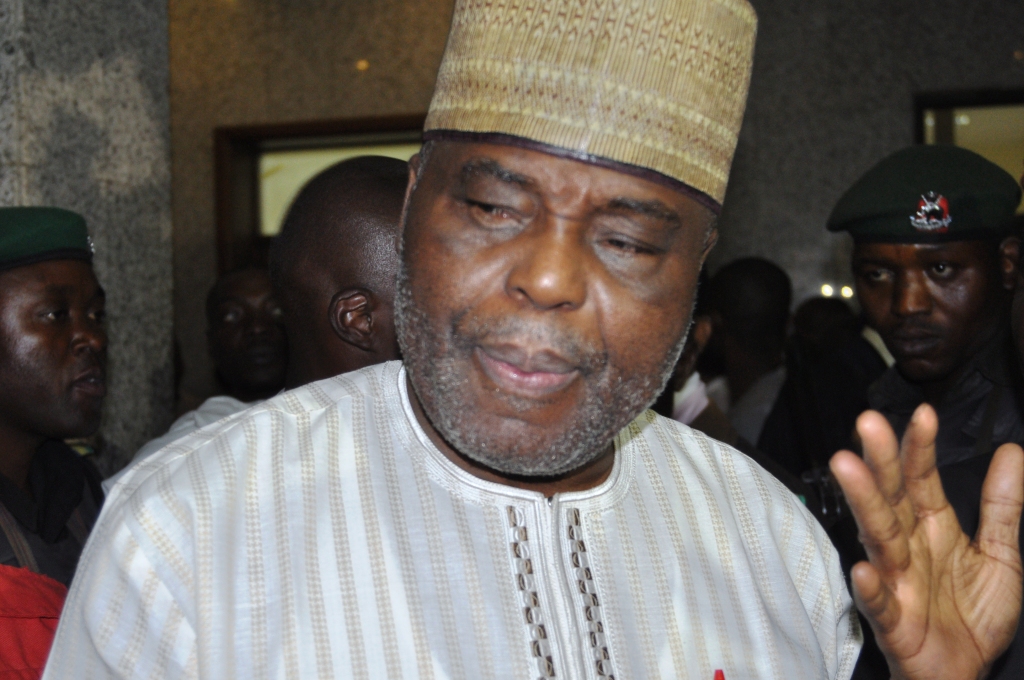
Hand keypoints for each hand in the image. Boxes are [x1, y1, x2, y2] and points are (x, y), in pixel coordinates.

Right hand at [830, 405, 1023, 679]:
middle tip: (868, 423)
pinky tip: (866, 569)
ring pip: (877, 537)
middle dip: (881, 460)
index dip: (921, 447)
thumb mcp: (1001, 556)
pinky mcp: (892, 621)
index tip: (924, 414)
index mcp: (932, 528)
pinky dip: (871, 588)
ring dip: (863, 503)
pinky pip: (879, 603)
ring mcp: (897, 581)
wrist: (964, 672)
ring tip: (848, 468)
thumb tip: (1011, 452)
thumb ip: (1002, 507)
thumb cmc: (972, 614)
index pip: (922, 479)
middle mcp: (908, 547)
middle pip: (892, 497)